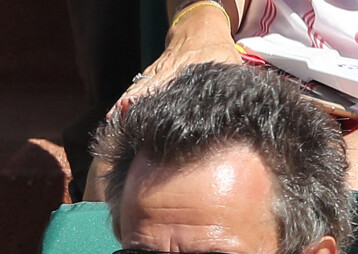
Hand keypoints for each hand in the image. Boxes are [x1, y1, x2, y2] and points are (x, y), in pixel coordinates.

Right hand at [110, 5, 241, 115]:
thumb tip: (241, 98)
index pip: (167, 83)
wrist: (199, 27)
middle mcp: (166, 71)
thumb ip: (230, 81)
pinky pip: (136, 89)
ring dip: (125, 104)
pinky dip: (126, 101)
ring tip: (113, 119)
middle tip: (120, 115)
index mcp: (184, 68)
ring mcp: (156, 72)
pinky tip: (115, 116)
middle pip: (147, 87)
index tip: (145, 105)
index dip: (157, 95)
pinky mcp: (151, 76)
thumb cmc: (217, 49)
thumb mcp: (228, 62)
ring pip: (137, 89)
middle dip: (133, 101)